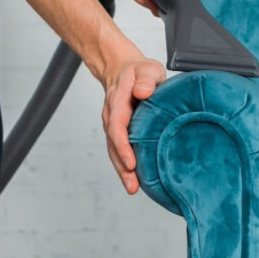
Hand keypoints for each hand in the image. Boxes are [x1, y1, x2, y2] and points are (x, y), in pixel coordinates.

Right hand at [102, 52, 166, 193]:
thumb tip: (142, 92)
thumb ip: (146, 78)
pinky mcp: (118, 133)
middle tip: (132, 185)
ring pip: (114, 151)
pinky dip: (124, 167)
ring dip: (122, 171)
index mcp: (118, 100)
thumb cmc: (139, 71)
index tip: (131, 162)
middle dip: (122, 166)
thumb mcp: (147, 68)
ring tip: (132, 189)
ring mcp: (112, 125)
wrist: (123, 70)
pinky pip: (119, 151)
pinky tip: (134, 181)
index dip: (123, 145)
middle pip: (113, 145)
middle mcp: (111, 116)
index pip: (117, 126)